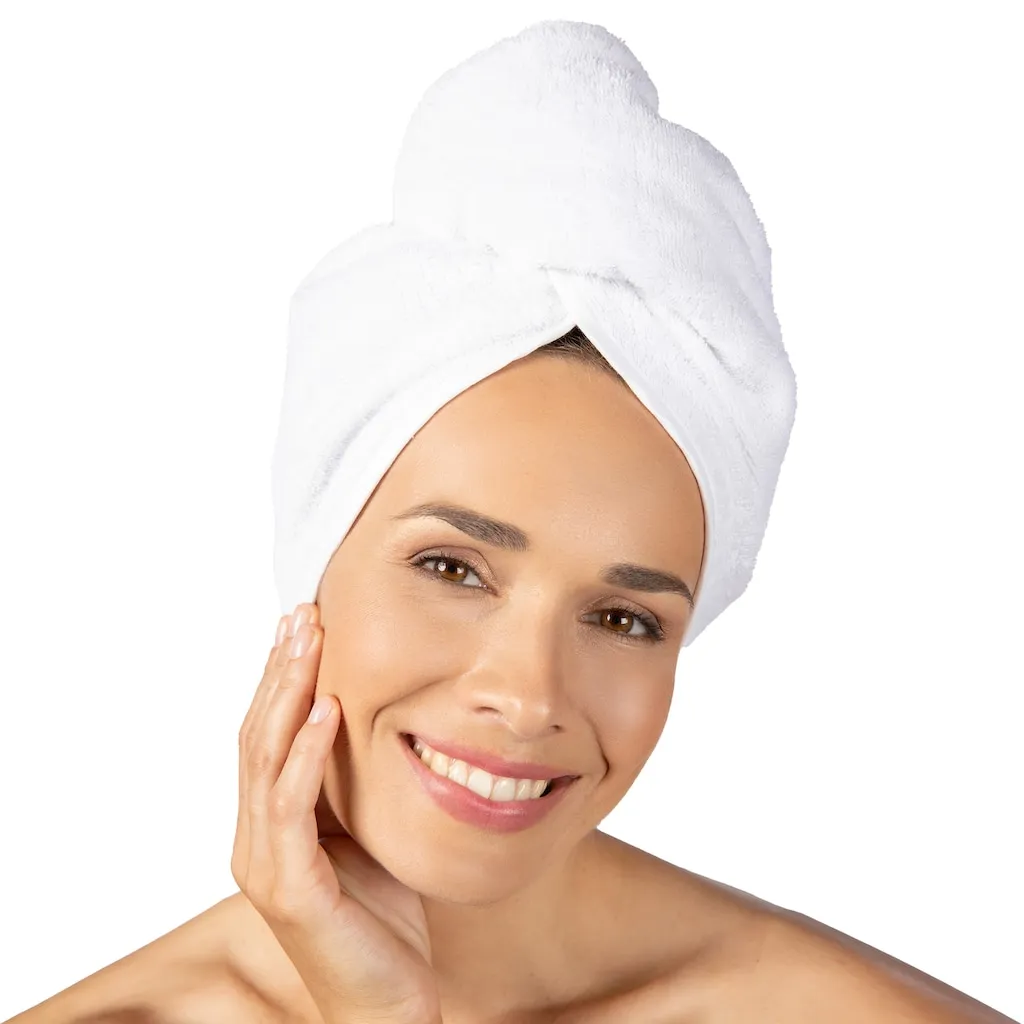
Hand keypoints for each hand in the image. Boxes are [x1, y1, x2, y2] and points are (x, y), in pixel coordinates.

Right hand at [232, 602, 441, 1023]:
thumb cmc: (383, 919)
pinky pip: (292, 807)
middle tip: (302, 615)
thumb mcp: (368, 833)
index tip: (303, 625)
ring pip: (264, 761)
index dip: (281, 678)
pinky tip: (326, 711)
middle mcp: (256, 839)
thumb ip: (353, 786)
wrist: (391, 1006)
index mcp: (273, 825)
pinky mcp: (291, 890)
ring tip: (309, 642)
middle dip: (280, 670)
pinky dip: (306, 754)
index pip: (267, 736)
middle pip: (257, 736)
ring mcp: (266, 865)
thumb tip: (376, 719)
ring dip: (287, 694)